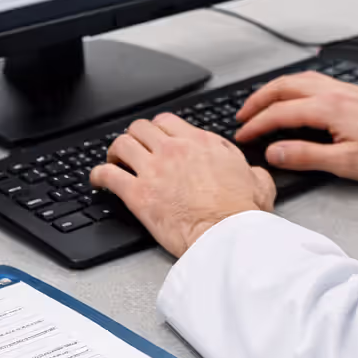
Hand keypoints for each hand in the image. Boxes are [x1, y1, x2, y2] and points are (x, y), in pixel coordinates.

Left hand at [90, 114, 276, 257]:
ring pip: (122, 144)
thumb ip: (253, 171)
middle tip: (133, 148)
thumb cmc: (242, 214)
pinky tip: (98, 180)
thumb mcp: (259, 183)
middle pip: (140, 128)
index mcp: (201, 143)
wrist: (227, 237)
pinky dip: (98, 175)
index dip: (156, 129)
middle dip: (134, 136)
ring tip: (114, 160)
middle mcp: (175, 150)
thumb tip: (255, 173)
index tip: (154, 138)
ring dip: (115, 151)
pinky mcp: (138, 194)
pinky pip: (108, 174)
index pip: (167, 121)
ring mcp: (154, 170)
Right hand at [234, 72, 357, 182]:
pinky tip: (294, 95)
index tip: (243, 135)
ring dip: (274, 90)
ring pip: (297, 80)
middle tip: (242, 116)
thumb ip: (307, 156)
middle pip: (283, 87)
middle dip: (258, 100)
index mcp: (328, 108)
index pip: (279, 112)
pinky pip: (312, 80)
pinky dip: (292, 86)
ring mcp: (342, 88)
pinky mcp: (351, 91)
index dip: (256, 124)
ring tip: (261, 104)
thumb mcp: (347, 163)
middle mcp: (333, 92)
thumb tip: (276, 151)